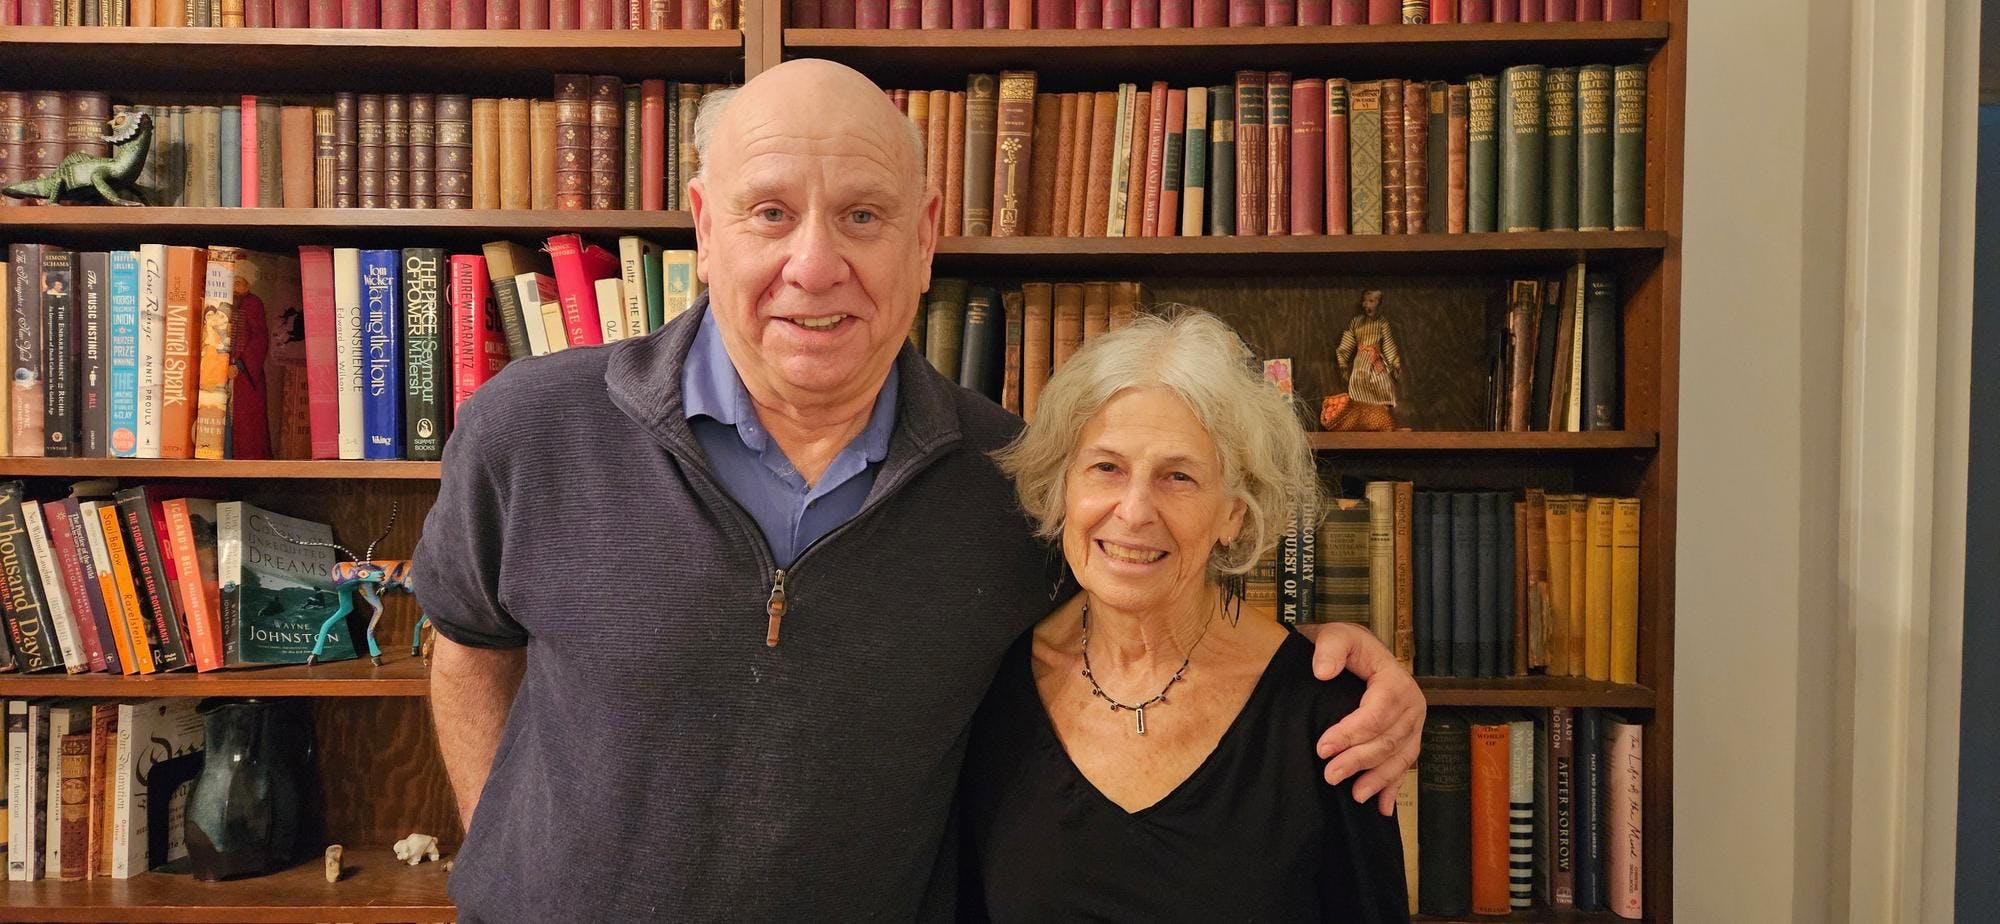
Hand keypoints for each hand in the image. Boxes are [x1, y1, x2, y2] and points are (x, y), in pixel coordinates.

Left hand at [1295, 622, 1425, 816]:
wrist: (1356, 653)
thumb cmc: (1345, 646)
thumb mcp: (1335, 635)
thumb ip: (1329, 648)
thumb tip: (1323, 672)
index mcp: (1396, 681)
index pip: (1377, 712)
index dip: (1352, 733)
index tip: (1322, 747)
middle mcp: (1412, 705)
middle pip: (1388, 740)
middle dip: (1359, 760)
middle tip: (1330, 775)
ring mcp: (1413, 725)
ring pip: (1399, 758)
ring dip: (1378, 779)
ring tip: (1354, 795)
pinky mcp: (1408, 738)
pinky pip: (1404, 766)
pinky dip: (1393, 787)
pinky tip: (1382, 807)